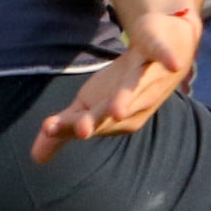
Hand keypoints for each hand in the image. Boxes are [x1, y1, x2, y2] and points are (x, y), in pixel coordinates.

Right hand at [31, 9, 202, 163]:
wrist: (160, 51)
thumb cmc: (123, 86)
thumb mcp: (88, 106)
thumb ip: (64, 129)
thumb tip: (35, 158)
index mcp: (113, 119)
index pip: (87, 123)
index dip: (68, 127)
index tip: (48, 129)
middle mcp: (132, 103)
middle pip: (110, 113)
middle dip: (96, 121)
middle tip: (81, 131)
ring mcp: (148, 77)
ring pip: (134, 90)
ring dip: (126, 99)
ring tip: (117, 111)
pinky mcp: (157, 53)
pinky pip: (162, 55)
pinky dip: (168, 58)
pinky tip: (175, 64)